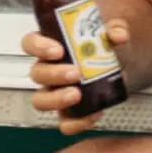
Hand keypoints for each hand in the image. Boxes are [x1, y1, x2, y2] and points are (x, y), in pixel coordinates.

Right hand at [23, 14, 130, 135]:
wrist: (121, 64)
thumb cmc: (105, 44)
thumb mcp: (112, 31)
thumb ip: (115, 29)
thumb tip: (118, 35)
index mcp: (51, 45)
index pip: (30, 43)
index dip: (38, 47)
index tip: (57, 50)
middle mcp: (48, 69)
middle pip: (36, 73)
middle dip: (54, 74)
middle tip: (75, 73)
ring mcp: (55, 92)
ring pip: (41, 100)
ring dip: (57, 99)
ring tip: (77, 95)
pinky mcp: (69, 112)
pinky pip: (64, 123)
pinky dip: (76, 122)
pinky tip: (93, 114)